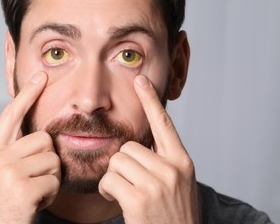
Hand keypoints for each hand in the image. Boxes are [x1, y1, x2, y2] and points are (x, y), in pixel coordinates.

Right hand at [0, 72, 60, 223]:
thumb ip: (11, 152)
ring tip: (31, 194)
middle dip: (46, 161)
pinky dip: (49, 196)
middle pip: (44, 139)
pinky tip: (33, 204)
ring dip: (49, 180)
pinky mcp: (22, 188)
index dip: (27, 94)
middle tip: (33, 181)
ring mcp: (8, 171)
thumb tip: (38, 137)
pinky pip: (54, 182)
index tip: (41, 77)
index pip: (11, 115)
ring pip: (53, 160)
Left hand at [99, 75, 199, 223]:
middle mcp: (172, 169)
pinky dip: (107, 189)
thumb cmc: (173, 215)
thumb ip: (162, 161)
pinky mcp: (140, 199)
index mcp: (182, 162)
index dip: (150, 100)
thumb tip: (138, 144)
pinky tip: (117, 200)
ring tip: (125, 193)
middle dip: (123, 164)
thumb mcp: (178, 183)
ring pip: (117, 161)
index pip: (164, 124)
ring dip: (114, 177)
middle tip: (130, 183)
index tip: (141, 80)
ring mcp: (157, 184)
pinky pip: (109, 178)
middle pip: (129, 147)